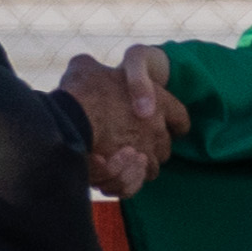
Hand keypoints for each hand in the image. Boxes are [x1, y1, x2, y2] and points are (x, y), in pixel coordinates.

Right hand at [60, 46, 190, 196]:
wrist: (71, 119)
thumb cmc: (83, 90)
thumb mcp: (87, 66)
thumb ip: (96, 68)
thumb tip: (88, 70)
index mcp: (159, 100)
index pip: (181, 119)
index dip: (172, 122)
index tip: (159, 123)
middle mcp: (157, 129)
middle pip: (165, 146)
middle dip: (152, 146)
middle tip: (133, 141)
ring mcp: (145, 153)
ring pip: (151, 168)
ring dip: (139, 166)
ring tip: (120, 158)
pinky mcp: (129, 174)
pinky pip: (135, 184)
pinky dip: (126, 181)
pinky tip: (112, 172)